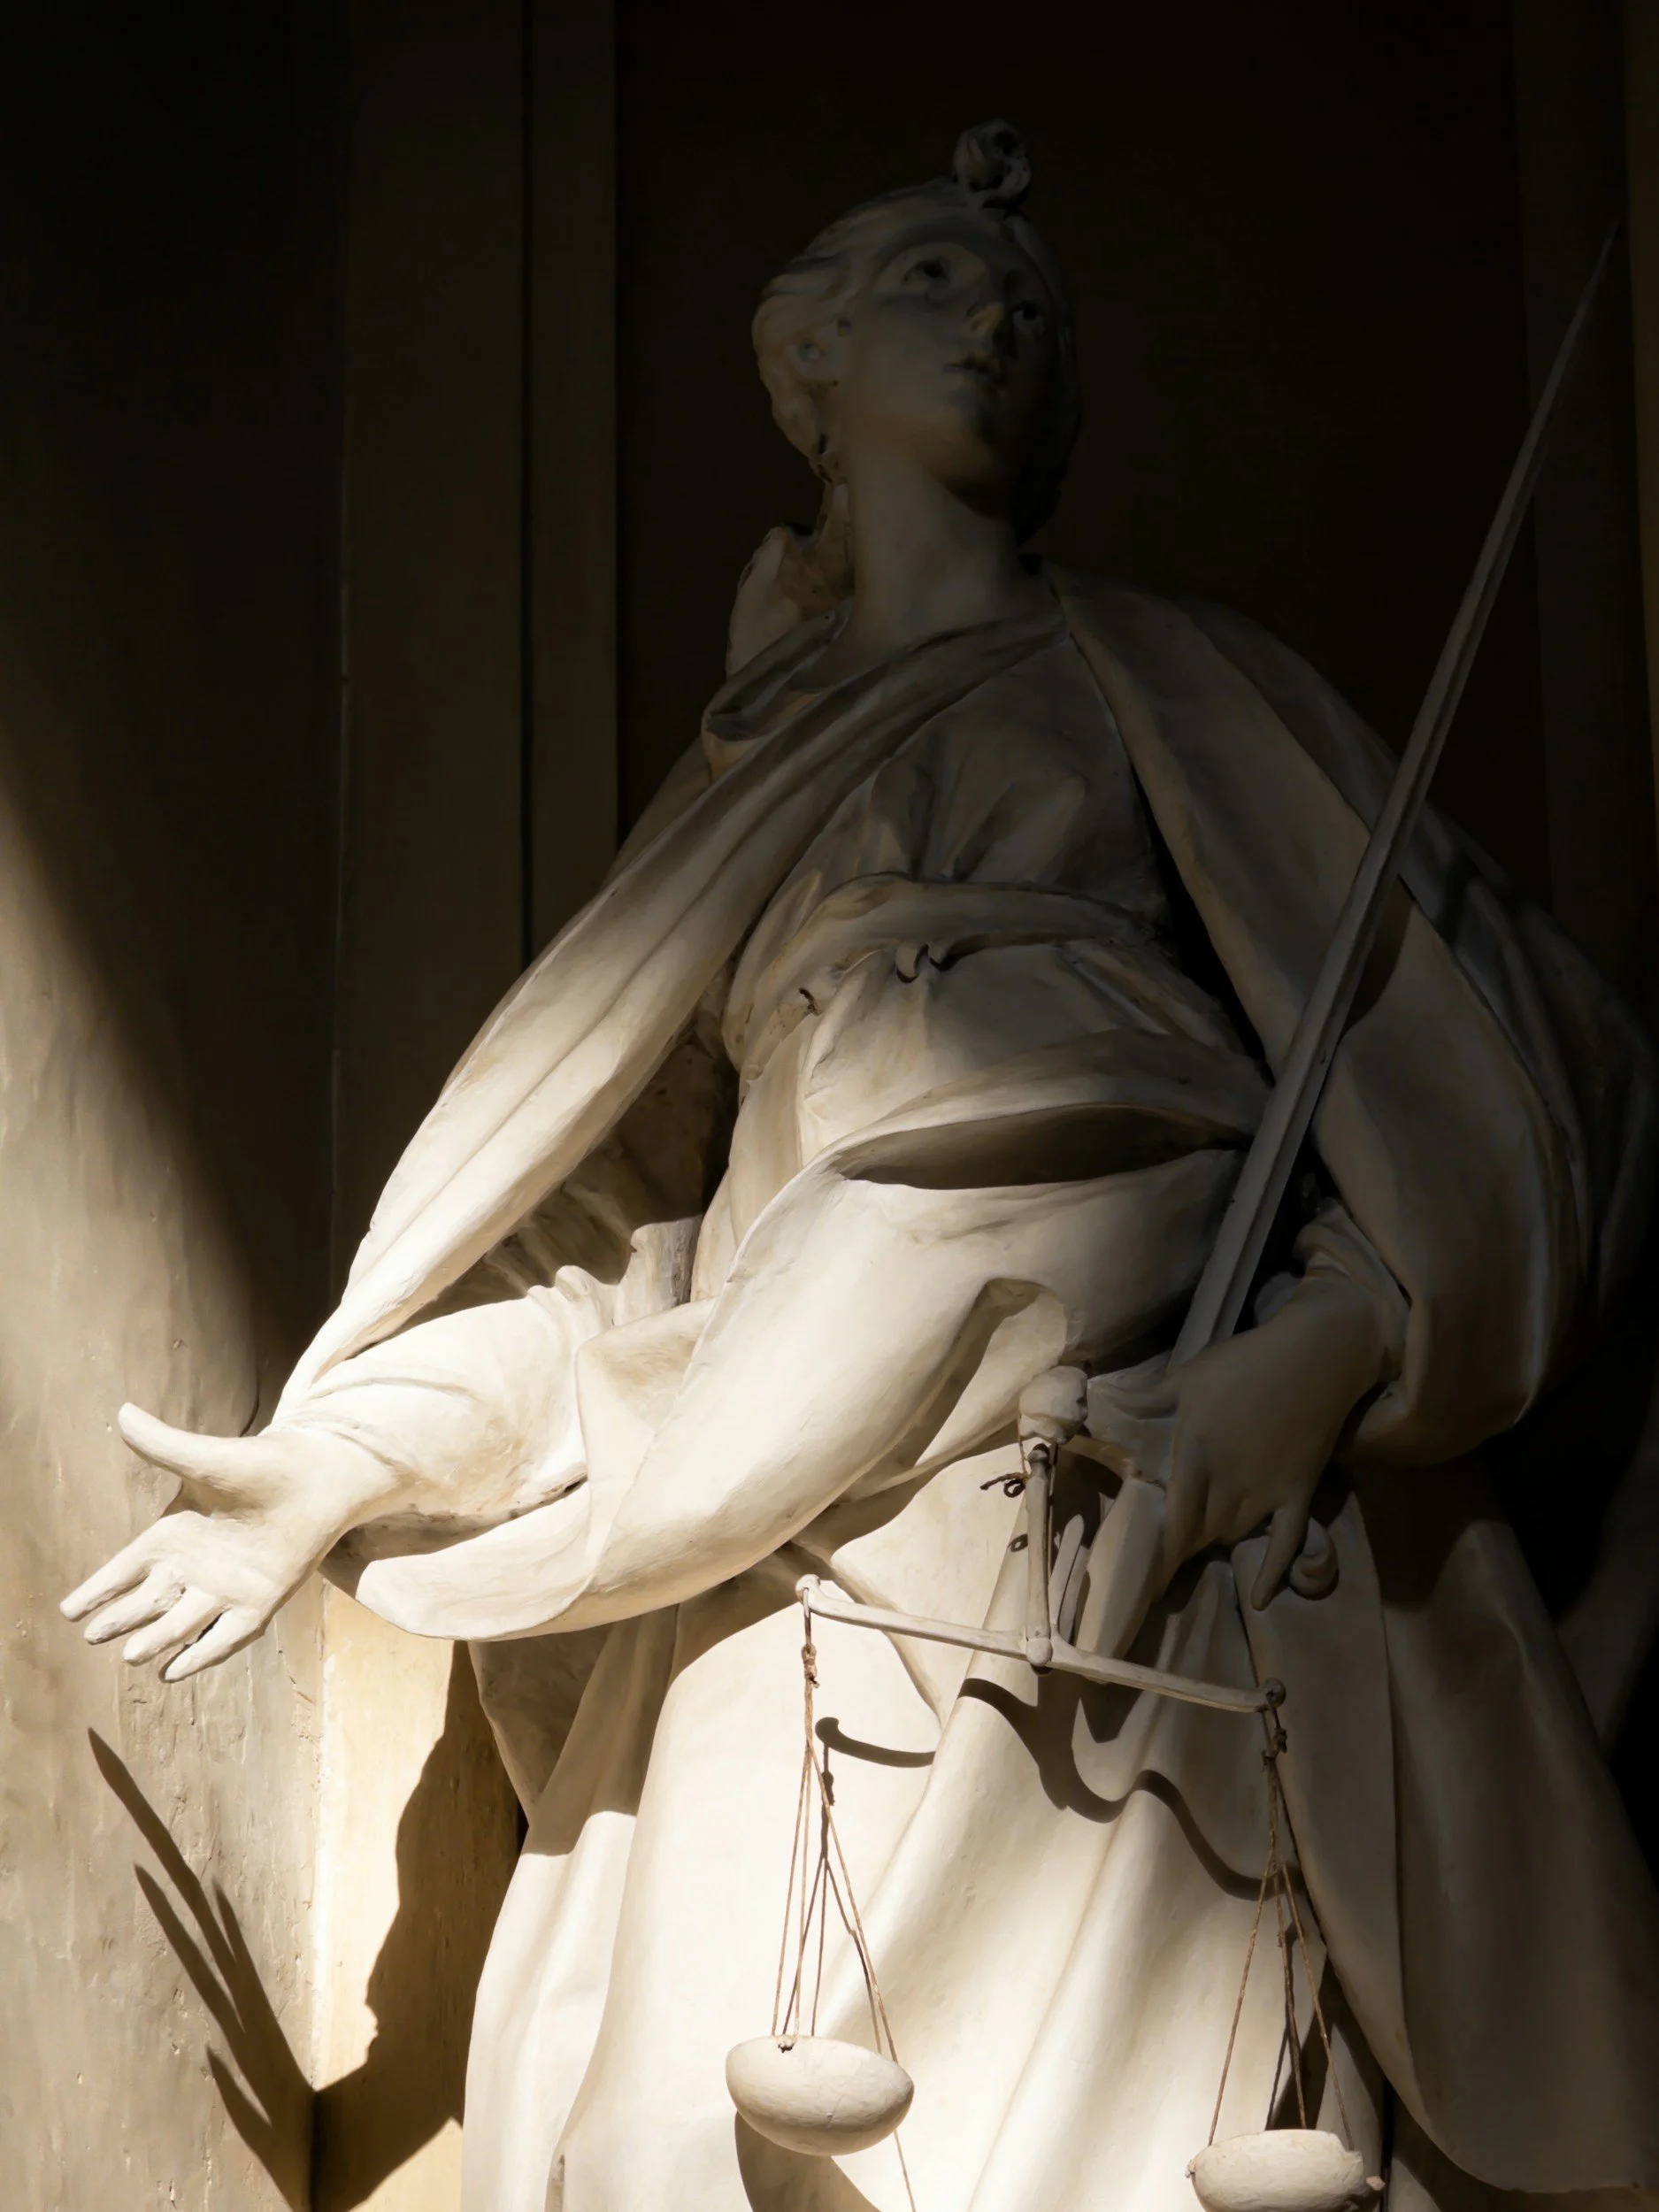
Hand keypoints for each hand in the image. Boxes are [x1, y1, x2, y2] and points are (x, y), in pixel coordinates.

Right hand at [61, 1408, 396, 1679]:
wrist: (316, 1480)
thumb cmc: (259, 1466)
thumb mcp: (206, 1460)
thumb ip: (164, 1445)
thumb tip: (122, 1412)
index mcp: (171, 1536)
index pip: (123, 1571)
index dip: (98, 1591)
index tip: (69, 1611)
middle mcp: (191, 1569)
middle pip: (146, 1603)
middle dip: (120, 1620)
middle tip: (93, 1635)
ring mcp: (223, 1590)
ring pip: (179, 1624)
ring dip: (157, 1640)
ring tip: (133, 1655)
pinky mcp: (257, 1604)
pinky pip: (225, 1636)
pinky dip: (203, 1654)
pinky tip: (176, 1671)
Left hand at [1088, 1276, 1387, 1607]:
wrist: (1313, 1357)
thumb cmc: (1242, 1364)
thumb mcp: (1185, 1378)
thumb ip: (1144, 1403)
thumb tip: (1097, 1408)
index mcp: (1195, 1458)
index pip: (1172, 1519)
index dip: (1158, 1553)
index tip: (1143, 1578)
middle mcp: (1229, 1486)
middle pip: (1199, 1533)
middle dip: (1180, 1548)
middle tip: (1164, 1565)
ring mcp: (1267, 1494)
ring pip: (1233, 1535)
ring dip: (1214, 1542)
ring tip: (1198, 1548)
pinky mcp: (1299, 1493)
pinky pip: (1286, 1543)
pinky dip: (1273, 1572)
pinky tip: (1261, 1599)